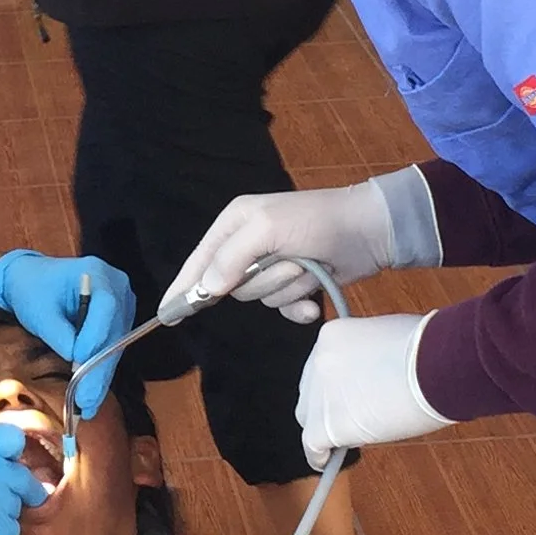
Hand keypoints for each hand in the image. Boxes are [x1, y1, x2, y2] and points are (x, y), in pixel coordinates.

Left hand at [0, 252, 134, 413]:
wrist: (31, 281)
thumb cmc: (32, 290)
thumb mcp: (40, 311)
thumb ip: (60, 334)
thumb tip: (76, 360)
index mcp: (98, 273)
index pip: (106, 307)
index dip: (95, 336)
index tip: (79, 360)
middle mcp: (117, 288)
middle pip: (114, 332)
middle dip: (99, 369)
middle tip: (86, 399)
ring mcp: (121, 306)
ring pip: (114, 347)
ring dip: (100, 377)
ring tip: (87, 405)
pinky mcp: (116, 323)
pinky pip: (110, 350)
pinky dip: (99, 372)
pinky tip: (90, 394)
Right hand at [161, 170, 435, 324]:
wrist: (368, 230)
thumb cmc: (315, 220)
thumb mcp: (267, 228)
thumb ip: (232, 257)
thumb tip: (206, 288)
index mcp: (234, 225)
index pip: (199, 261)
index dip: (184, 288)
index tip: (167, 314)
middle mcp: (249, 246)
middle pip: (232, 287)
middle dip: (263, 281)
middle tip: (289, 263)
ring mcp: (273, 268)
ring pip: (260, 300)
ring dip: (288, 288)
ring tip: (309, 267)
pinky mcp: (296, 285)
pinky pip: (284, 310)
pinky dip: (300, 307)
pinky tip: (315, 301)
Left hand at [297, 313, 446, 466]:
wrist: (439, 365)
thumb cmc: (431, 349)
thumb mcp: (389, 337)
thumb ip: (371, 356)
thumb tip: (375, 376)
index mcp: (332, 336)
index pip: (324, 367)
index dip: (338, 385)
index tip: (351, 396)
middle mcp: (318, 361)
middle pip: (311, 392)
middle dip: (328, 406)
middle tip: (352, 418)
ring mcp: (320, 393)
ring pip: (311, 418)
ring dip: (327, 429)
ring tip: (348, 440)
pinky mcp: (325, 425)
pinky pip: (313, 446)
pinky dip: (319, 456)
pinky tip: (326, 462)